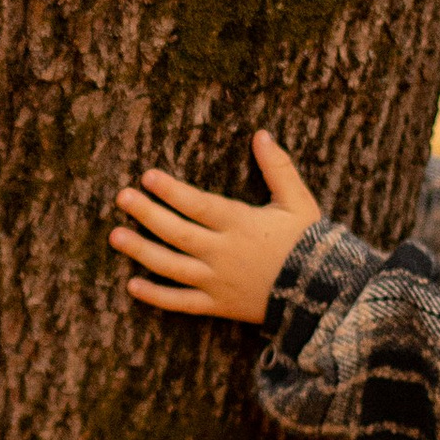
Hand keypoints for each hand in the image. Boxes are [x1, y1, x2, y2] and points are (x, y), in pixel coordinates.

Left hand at [111, 133, 323, 320]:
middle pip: (178, 232)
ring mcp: (218, 282)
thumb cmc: (311, 243)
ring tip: (115, 236)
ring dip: (141, 251)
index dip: (171, 191)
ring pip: (172, 266)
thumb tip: (261, 134)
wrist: (324, 295)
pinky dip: (156, 297)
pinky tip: (131, 286)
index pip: (198, 205)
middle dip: (147, 214)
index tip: (147, 176)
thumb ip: (278, 168)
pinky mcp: (218, 305)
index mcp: (241, 224)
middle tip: (121, 198)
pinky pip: (182, 303)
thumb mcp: (299, 202)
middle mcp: (224, 253)